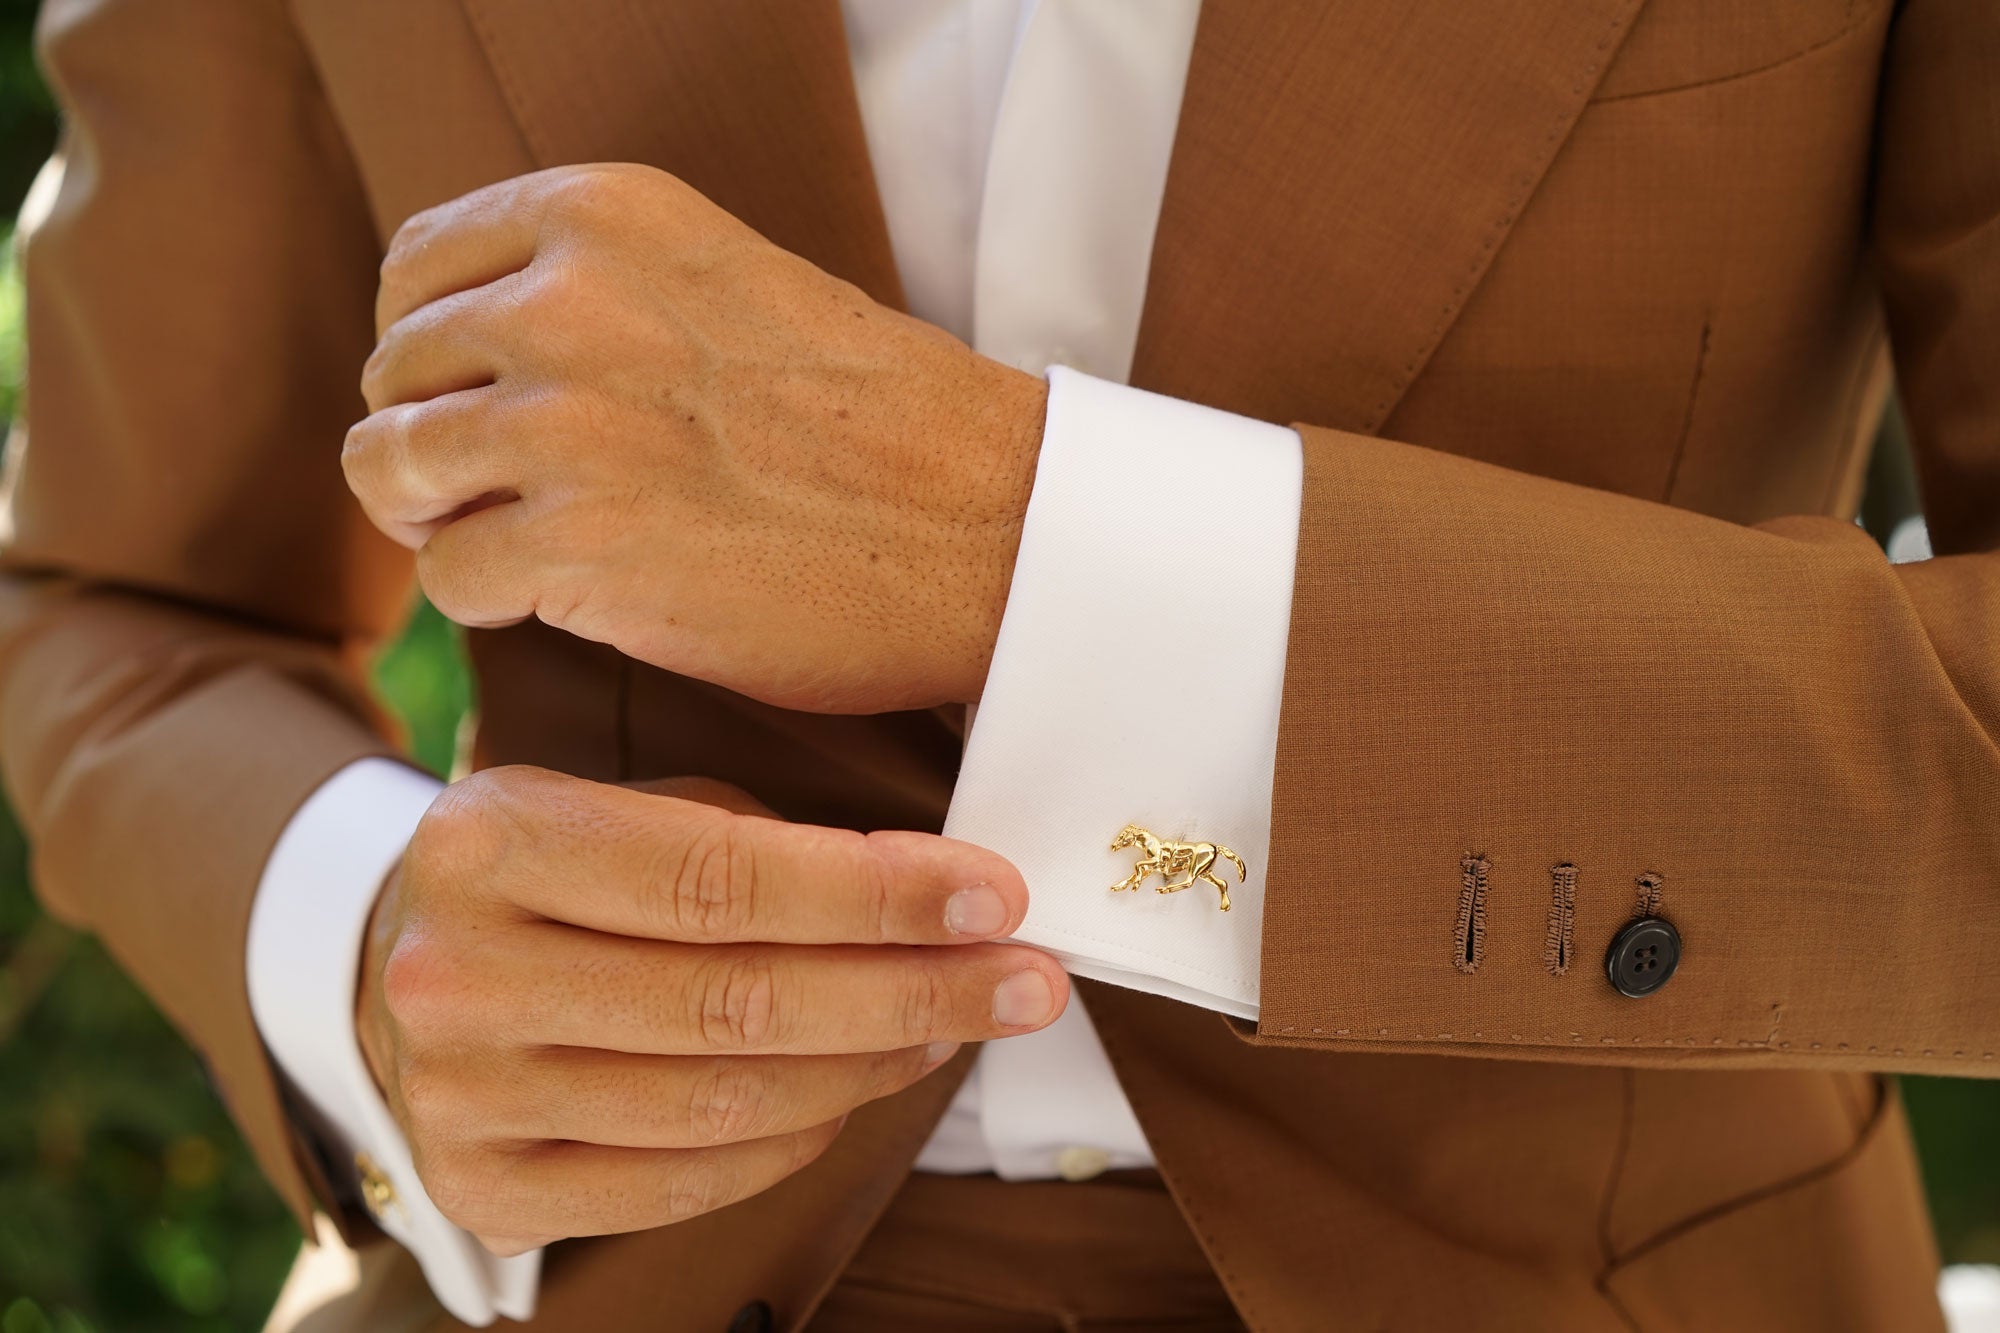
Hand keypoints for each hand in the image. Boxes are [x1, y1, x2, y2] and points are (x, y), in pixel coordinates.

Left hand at [344, 163, 1048, 713]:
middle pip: (394, 375)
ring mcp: (565, 425)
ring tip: (522, 546)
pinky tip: (561, 598)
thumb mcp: (726, 284)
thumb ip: (599, 292)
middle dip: (434, 445)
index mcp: (605, 216)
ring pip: (389, 471)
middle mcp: (567, 301)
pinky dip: (487, 601)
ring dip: (443, 522)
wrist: (988, 525)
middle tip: (505, 496)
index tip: (476, 403)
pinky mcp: (578, 546)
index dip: (429, 350)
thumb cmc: (879, 420)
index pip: (415, 270)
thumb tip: (475, 352)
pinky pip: (445, 577)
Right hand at [355, 767, 1067, 1254]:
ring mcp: (459, 1095)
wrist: (397, 962)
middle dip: (911, 990)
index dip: (875, 896)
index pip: (720, 878)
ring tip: (956, 1026)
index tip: (993, 896)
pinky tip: (861, 1090)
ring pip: (722, 1102)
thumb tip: (938, 898)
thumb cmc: (561, 869)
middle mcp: (458, 972)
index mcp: (492, 838)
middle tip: (1025, 980)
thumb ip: (756, 844)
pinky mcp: (482, 1188)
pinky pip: (684, 1182)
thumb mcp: (628, 805)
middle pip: (733, 1001)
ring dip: (872, 1067)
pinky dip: (796, 1139)